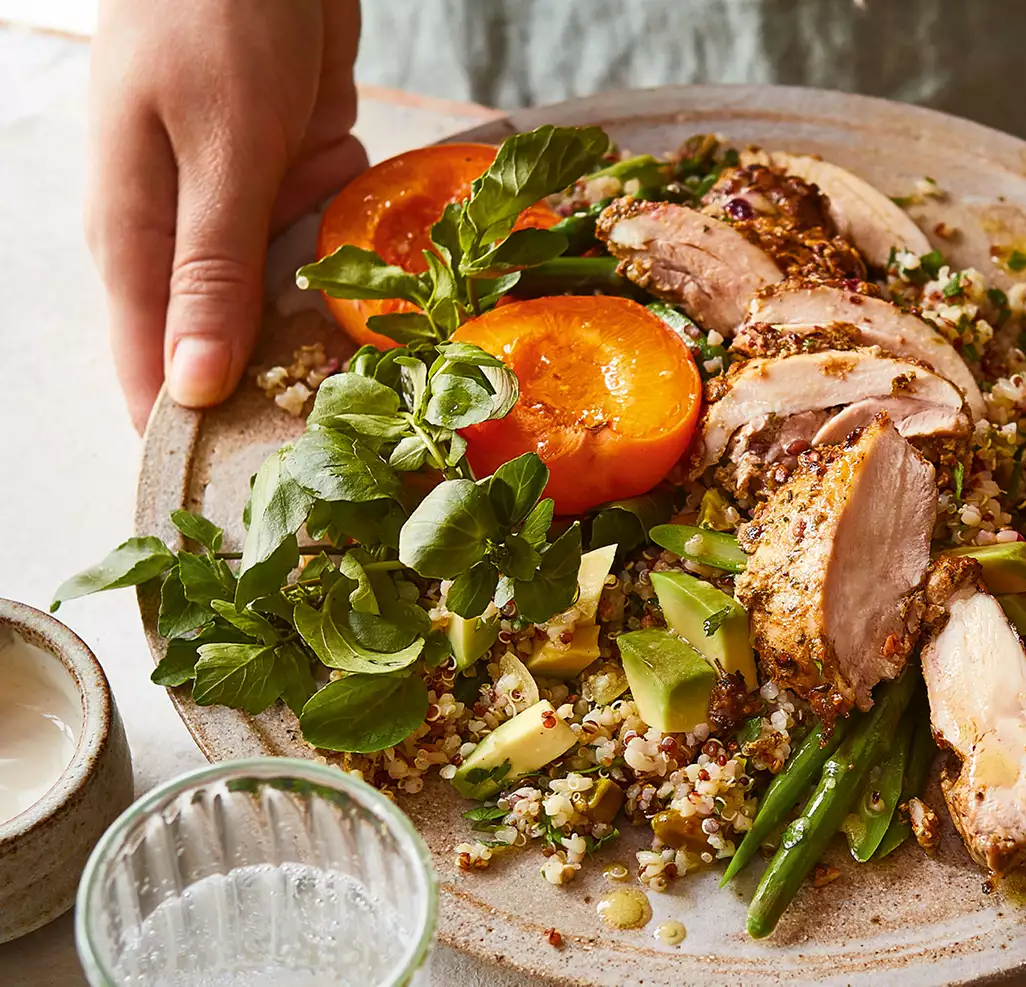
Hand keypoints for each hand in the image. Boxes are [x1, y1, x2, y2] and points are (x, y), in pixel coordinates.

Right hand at [87, 0, 366, 430]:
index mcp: (137, 244)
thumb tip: (190, 387)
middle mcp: (191, 242)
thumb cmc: (208, 14)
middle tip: (376, 434)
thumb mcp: (212, 146)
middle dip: (300, 384)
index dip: (203, 440)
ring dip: (348, 317)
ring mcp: (249, 212)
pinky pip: (339, 244)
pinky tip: (399, 254)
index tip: (266, 497)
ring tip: (404, 357)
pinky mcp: (303, 182)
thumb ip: (208, 267)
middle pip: (237, 350)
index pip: (153, 376)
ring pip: (300, 302)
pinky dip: (368, 247)